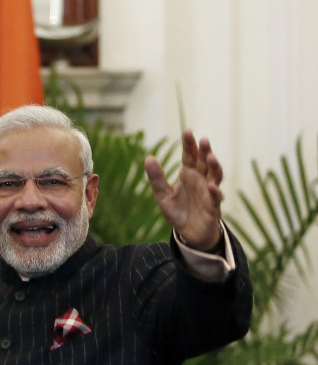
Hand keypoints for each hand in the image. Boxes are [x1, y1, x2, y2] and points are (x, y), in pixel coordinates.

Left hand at [144, 130, 223, 251]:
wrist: (188, 233)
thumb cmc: (178, 211)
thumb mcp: (163, 195)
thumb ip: (157, 178)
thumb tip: (148, 158)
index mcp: (188, 175)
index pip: (190, 156)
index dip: (189, 144)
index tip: (188, 131)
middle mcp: (201, 180)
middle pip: (204, 162)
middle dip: (205, 151)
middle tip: (203, 139)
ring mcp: (208, 192)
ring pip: (215, 176)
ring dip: (214, 166)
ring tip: (211, 157)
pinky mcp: (212, 207)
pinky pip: (215, 197)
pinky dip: (214, 191)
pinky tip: (211, 185)